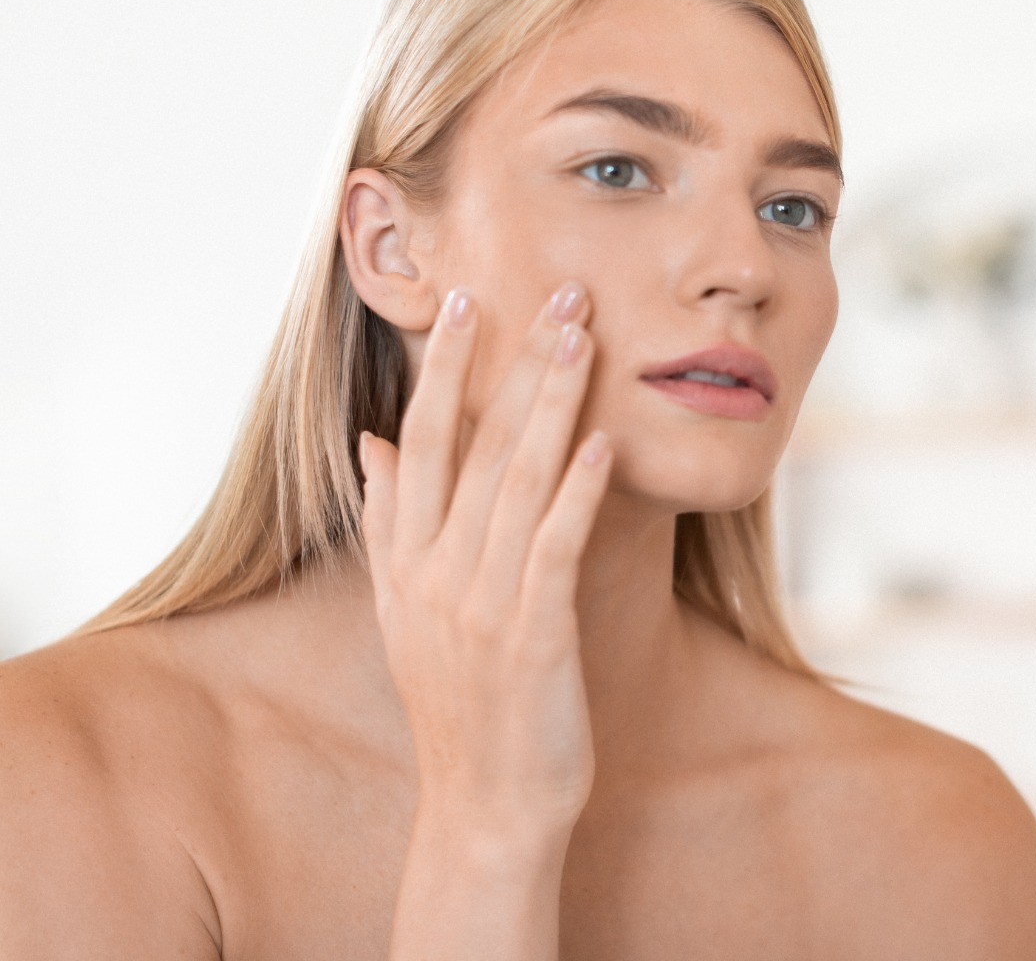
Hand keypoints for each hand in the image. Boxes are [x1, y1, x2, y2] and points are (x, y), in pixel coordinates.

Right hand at [358, 281, 611, 835]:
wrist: (485, 807)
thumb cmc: (461, 704)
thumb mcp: (404, 612)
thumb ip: (389, 523)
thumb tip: (370, 442)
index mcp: (406, 561)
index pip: (418, 441)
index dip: (444, 370)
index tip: (467, 301)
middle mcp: (436, 573)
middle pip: (474, 445)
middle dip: (515, 363)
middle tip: (557, 292)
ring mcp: (482, 604)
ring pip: (517, 481)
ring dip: (551, 404)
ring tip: (582, 338)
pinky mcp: (533, 636)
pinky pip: (554, 547)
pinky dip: (576, 491)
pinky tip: (602, 442)